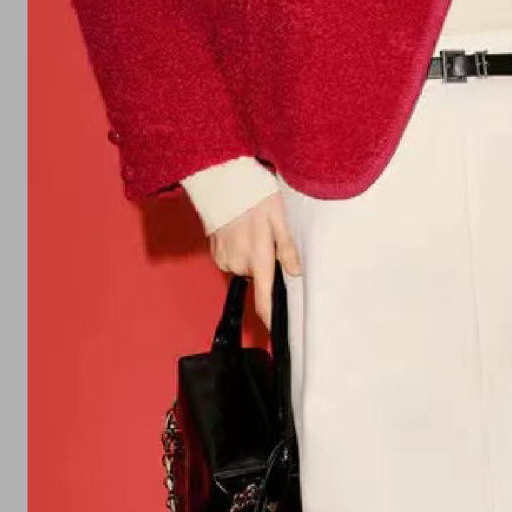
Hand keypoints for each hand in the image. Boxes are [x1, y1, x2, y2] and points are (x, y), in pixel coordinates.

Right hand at [209, 192, 302, 332]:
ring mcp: (224, 258)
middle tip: (268, 238)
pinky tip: (240, 230)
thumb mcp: (279, 219)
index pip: (265, 299)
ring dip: (251, 255)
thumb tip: (296, 272)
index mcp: (258, 258)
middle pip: (258, 277)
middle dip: (265, 264)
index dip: (270, 317)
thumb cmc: (254, 195)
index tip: (275, 331)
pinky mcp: (215, 251)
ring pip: (245, 266)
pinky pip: (232, 258)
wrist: (220, 180)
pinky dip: (239, 249)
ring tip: (253, 229)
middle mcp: (239, 264)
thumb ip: (287, 248)